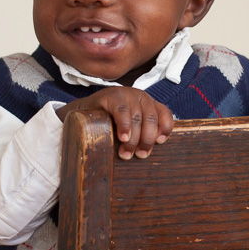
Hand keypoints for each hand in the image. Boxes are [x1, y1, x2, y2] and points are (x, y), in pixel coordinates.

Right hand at [55, 87, 173, 159]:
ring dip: (134, 139)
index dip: (165, 128)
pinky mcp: (112, 96)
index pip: (165, 113)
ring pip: (137, 118)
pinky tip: (123, 138)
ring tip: (126, 153)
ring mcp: (126, 94)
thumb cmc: (110, 124)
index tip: (159, 142)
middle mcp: (140, 97)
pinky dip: (124, 126)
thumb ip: (141, 135)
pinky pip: (122, 112)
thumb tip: (148, 153)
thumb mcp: (130, 128)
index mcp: (149, 104)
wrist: (84, 113)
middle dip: (147, 140)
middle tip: (140, 155)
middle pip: (151, 119)